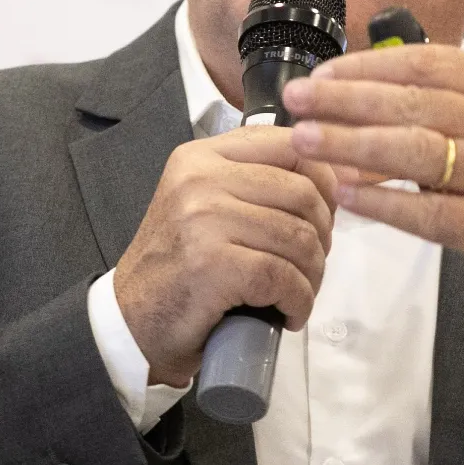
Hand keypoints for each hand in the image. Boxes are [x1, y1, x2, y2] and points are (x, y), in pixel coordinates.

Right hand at [113, 126, 337, 386]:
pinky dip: (298, 302)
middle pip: (303, 193)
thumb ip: (252, 182)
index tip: (324, 213)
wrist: (131, 321)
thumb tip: (332, 179)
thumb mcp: (204, 204)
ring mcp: (204, 219)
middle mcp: (200, 179)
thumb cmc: (178, 267)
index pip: (287, 143)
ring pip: (298, 238)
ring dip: (313, 275)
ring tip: (299, 292)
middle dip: (322, 235)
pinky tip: (288, 314)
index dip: (322, 179)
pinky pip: (284, 278)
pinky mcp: (213, 265)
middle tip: (311, 263)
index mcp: (201, 157)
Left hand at [282, 45, 463, 344]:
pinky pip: (428, 212)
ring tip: (306, 141)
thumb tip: (365, 101)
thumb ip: (448, 113)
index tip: (324, 72)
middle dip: (346, 99)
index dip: (370, 65)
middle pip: (414, 102)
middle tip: (298, 100)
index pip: (430, 63)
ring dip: (352, 144)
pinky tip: (346, 197)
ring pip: (416, 150)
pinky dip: (383, 202)